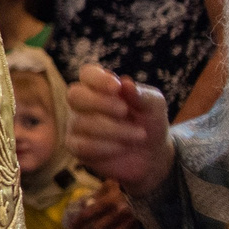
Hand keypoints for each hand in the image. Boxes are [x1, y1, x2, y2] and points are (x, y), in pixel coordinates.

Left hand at [62, 182, 139, 228]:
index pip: (88, 214)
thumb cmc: (125, 186)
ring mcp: (131, 221)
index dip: (77, 223)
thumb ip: (96, 195)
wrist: (149, 186)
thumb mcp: (109, 184)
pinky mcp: (142, 226)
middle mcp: (119, 212)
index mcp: (109, 200)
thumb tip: (83, 205)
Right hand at [66, 64, 174, 196]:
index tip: (117, 87)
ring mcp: (76, 124)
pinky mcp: (76, 146)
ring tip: (139, 135)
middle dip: (100, 103)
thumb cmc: (150, 121)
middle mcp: (83, 103)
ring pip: (82, 122)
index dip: (98, 79)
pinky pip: (82, 145)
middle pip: (75, 95)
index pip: (87, 74)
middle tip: (124, 111)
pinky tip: (122, 147)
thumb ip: (141, 95)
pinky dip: (104, 147)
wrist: (152, 153)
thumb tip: (125, 83)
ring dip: (114, 129)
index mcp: (100, 87)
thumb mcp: (154, 106)